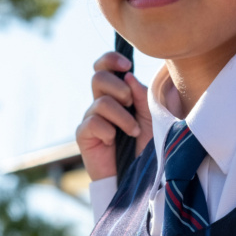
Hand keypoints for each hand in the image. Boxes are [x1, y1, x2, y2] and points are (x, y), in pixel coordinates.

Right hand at [75, 52, 152, 180]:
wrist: (141, 176)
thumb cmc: (148, 145)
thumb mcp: (151, 116)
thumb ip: (141, 94)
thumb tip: (128, 76)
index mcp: (117, 93)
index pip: (104, 66)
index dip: (110, 60)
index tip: (126, 65)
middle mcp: (102, 102)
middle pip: (98, 77)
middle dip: (118, 88)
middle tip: (130, 103)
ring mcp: (91, 118)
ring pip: (101, 102)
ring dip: (122, 116)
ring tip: (133, 131)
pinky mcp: (83, 135)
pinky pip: (92, 122)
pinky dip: (109, 130)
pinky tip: (115, 142)